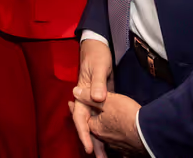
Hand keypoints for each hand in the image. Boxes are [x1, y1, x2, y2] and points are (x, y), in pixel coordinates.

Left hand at [72, 87, 145, 154]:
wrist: (148, 132)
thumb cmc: (126, 114)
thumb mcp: (107, 100)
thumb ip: (90, 97)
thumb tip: (75, 92)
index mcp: (96, 127)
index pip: (81, 119)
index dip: (75, 109)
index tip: (70, 104)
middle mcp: (104, 138)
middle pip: (93, 128)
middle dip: (89, 120)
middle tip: (84, 113)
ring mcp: (116, 144)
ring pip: (106, 135)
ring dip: (102, 128)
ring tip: (102, 121)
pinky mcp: (128, 147)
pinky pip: (118, 140)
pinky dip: (115, 134)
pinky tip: (119, 132)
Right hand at [73, 39, 114, 155]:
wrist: (98, 46)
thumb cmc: (96, 55)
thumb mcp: (99, 67)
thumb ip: (98, 84)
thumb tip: (99, 99)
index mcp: (81, 94)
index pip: (80, 118)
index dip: (84, 134)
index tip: (89, 148)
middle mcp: (86, 100)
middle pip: (87, 124)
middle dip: (92, 142)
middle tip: (98, 157)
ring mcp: (94, 101)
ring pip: (95, 123)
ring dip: (99, 139)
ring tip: (105, 155)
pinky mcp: (103, 100)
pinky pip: (103, 118)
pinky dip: (106, 129)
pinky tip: (112, 140)